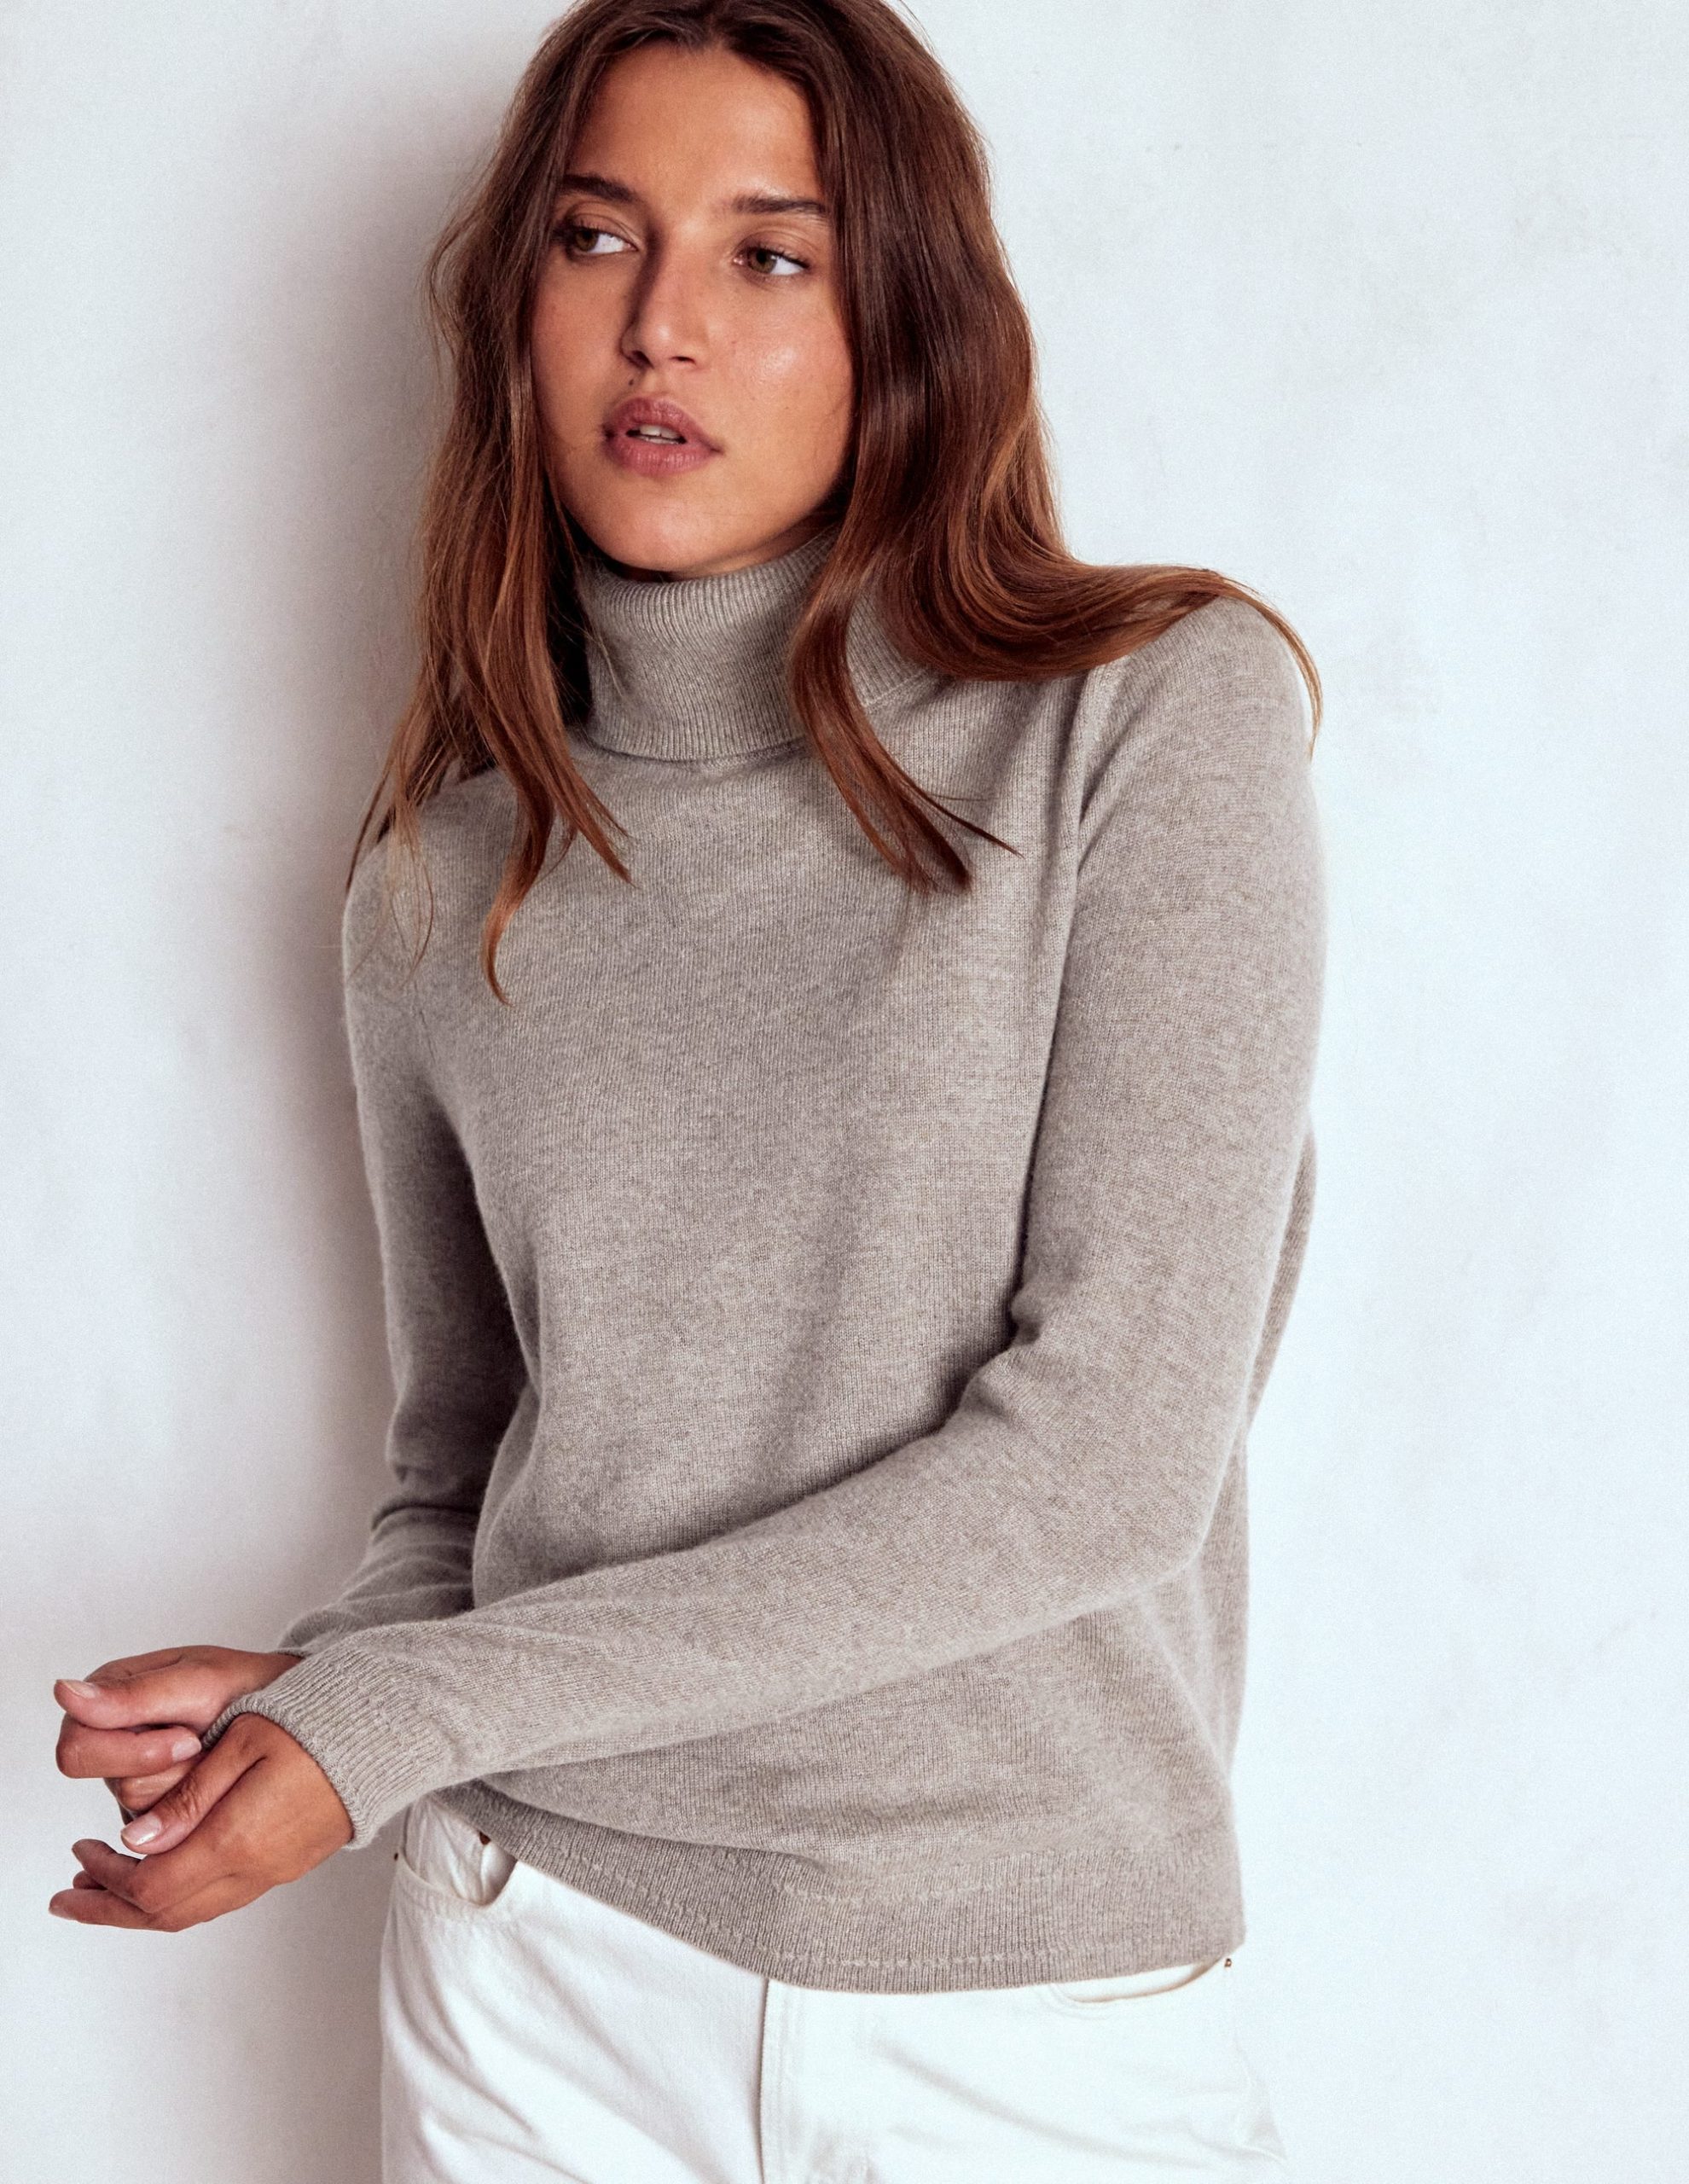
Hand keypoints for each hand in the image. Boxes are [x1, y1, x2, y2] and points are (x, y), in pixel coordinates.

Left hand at [48, 1713, 353, 1929]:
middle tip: (70, 1895)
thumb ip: (188, 1796)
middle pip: (165, 1913)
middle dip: (110, 1906)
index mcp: (238, 1838)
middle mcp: (255, 1868)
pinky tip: (163, 1871)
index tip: (83, 1852)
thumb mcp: (244, 1740)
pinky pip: (219, 1897)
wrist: (385, 1735)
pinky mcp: (286, 1865)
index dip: (108, 1878)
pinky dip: (178, 1894)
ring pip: (192, 1911)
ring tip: (103, 1887)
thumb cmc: (316, 1724)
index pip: (152, 1885)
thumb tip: (138, 1841)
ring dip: (141, 1905)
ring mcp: (274, 1872)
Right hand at [54, 1644, 305, 1820]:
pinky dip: (200, 1806)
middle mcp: (111, 1740)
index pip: (77, 1751)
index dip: (131, 1753)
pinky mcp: (156, 1811)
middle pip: (112, 1785)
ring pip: (142, 1814)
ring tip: (218, 1756)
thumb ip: (131, 1695)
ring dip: (191, 1786)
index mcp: (107, 1699)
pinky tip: (218, 1780)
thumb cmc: (243, 1686)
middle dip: (170, 1770)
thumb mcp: (197, 1682)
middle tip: (206, 1746)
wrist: (289, 1712)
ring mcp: (133, 1777)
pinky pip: (166, 1831)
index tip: (186, 1738)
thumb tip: (63, 1690)